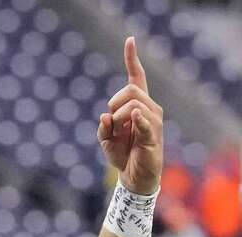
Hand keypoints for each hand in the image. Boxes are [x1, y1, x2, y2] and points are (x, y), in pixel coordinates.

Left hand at [97, 37, 163, 194]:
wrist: (134, 176)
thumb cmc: (122, 155)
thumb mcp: (105, 140)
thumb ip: (103, 127)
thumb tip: (104, 115)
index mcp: (138, 105)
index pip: (137, 77)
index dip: (132, 59)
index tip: (130, 39)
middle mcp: (150, 108)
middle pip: (131, 90)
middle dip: (115, 102)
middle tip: (113, 123)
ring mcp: (153, 121)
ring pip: (134, 104)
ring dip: (119, 118)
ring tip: (120, 133)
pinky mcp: (153, 136)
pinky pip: (146, 122)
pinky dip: (138, 119)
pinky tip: (134, 118)